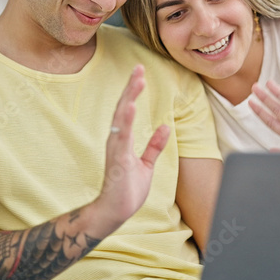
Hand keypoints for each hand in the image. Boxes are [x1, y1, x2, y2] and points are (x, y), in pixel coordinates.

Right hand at [97, 65, 170, 221]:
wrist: (115, 212)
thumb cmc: (128, 189)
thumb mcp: (146, 164)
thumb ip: (154, 146)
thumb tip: (165, 127)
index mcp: (123, 140)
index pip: (127, 110)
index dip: (133, 91)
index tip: (140, 73)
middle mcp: (116, 141)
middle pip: (122, 109)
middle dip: (130, 88)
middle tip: (138, 68)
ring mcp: (115, 150)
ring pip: (120, 119)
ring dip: (127, 99)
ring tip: (136, 82)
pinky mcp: (117, 161)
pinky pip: (121, 138)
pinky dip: (125, 121)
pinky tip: (128, 107)